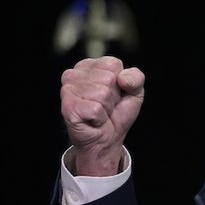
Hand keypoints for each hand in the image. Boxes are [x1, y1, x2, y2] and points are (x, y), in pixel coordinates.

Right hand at [59, 56, 144, 175]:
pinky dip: (100, 118)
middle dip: (113, 97)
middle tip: (106, 106)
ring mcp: (68, 89)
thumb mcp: (135, 93)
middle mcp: (74, 74)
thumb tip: (123, 78)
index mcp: (89, 65)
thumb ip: (136, 78)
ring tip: (99, 113)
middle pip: (109, 79)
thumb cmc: (117, 114)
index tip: (114, 95)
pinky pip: (95, 109)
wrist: (107, 139)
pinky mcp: (68, 106)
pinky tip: (92, 120)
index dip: (121, 84)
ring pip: (102, 94)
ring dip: (106, 108)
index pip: (113, 64)